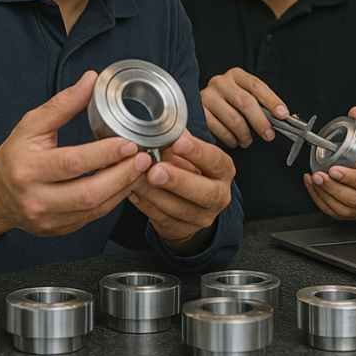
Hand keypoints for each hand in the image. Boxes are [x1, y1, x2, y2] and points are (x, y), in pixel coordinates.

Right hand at [0, 71, 152, 240]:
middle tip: (143, 159)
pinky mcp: (58, 229)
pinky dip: (112, 201)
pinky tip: (124, 184)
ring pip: (94, 209)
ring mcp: (48, 218)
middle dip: (121, 176)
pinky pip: (92, 218)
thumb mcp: (32, 124)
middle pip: (87, 193)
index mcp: (28, 168)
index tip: (128, 143)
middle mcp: (37, 198)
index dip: (104, 154)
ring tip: (139, 170)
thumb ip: (63, 103)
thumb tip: (90, 80)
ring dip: (122, 189)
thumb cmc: (15, 156)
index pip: (72, 163)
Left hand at [128, 130, 235, 251]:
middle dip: (177, 180)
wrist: (189, 204)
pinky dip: (145, 204)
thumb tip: (161, 125)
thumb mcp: (189, 153)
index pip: (215, 160)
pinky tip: (133, 191)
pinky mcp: (182, 230)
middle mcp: (219, 195)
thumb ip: (179, 141)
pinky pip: (161, 218)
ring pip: (178, 208)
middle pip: (204, 192)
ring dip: (154, 193)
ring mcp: (202, 217)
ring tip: (136, 178)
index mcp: (223, 171)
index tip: (178, 142)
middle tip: (155, 170)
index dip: (197, 152)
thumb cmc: (188, 169)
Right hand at [200, 68, 288, 147]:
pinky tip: (234, 140)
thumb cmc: (230, 103)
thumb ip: (261, 103)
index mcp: (236, 75)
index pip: (257, 86)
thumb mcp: (245, 96)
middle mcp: (220, 82)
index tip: (282, 114)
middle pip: (245, 102)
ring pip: (233, 118)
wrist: (203, 106)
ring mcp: (208, 96)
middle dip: (260, 121)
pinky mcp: (199, 111)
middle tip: (268, 134)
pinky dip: (230, 138)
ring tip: (248, 140)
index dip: (271, 101)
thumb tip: (280, 117)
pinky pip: (219, 128)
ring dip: (245, 134)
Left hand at [303, 106, 355, 219]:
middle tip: (318, 175)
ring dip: (325, 195)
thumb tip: (355, 111)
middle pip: (354, 198)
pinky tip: (313, 188)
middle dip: (333, 187)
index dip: (349, 177)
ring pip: (344, 209)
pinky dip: (321, 201)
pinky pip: (335, 213)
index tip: (333, 169)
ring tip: (314, 179)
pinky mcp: (353, 216)